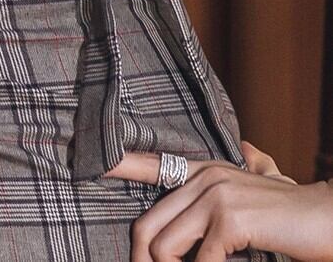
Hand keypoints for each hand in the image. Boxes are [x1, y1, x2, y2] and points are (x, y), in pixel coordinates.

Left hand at [102, 143, 332, 261]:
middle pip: (147, 225)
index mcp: (203, 171)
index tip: (95, 164)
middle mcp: (203, 178)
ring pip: (163, 247)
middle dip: (142, 259)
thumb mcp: (260, 187)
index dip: (119, 165)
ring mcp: (215, 196)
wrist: (330, 218)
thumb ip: (248, 171)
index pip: (150, 165)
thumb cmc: (291, 211)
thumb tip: (247, 153)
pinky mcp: (230, 220)